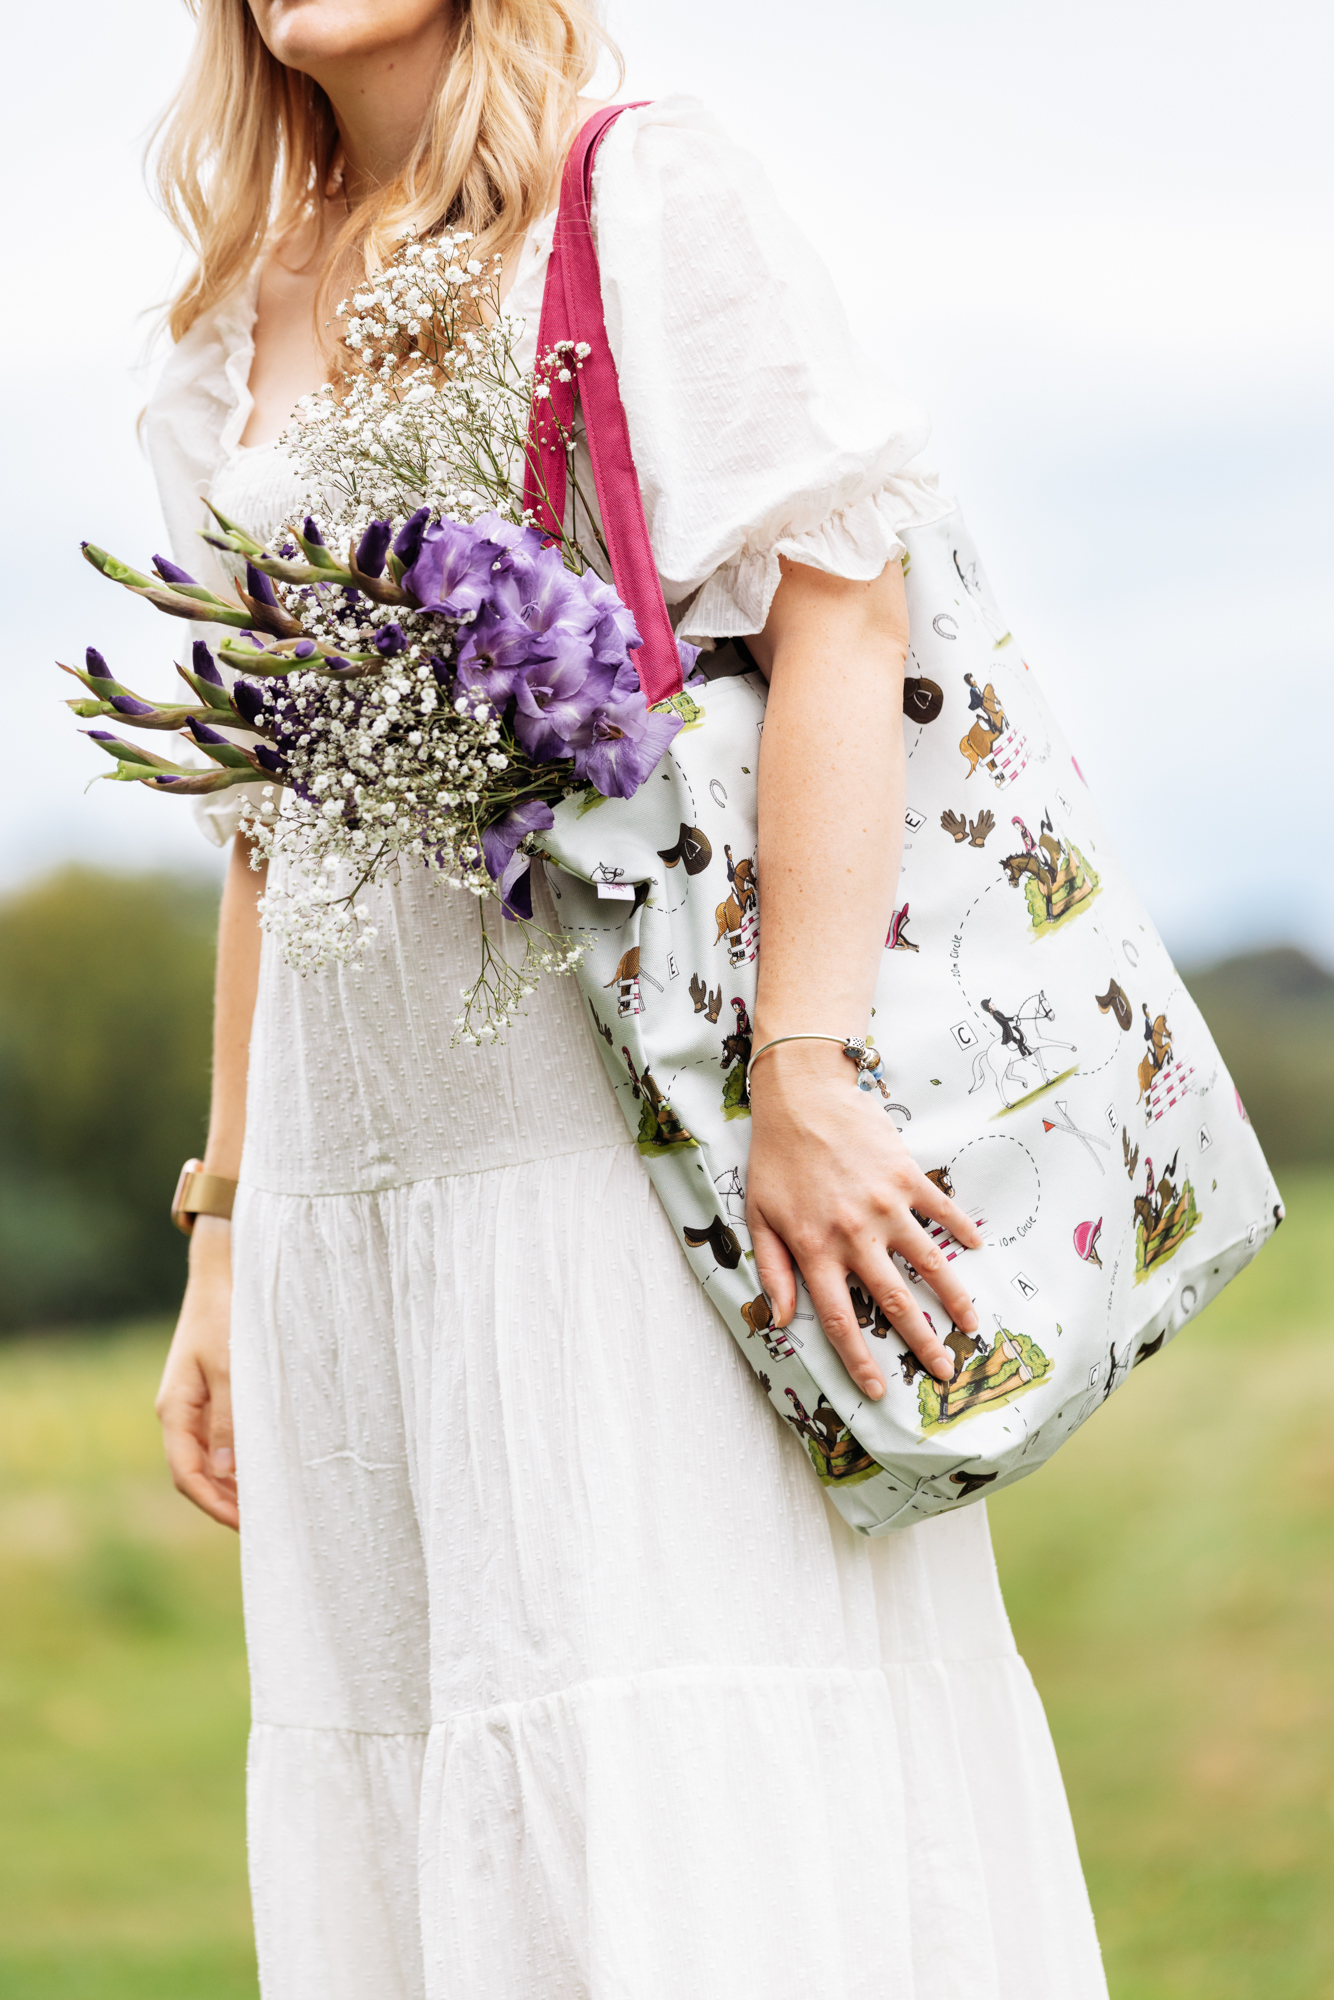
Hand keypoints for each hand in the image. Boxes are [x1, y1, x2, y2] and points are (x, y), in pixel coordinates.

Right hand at [156, 1215, 238, 1529]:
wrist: (226, 1269)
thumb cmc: (229, 1313)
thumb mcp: (233, 1367)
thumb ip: (231, 1420)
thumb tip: (226, 1473)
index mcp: (176, 1408)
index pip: (187, 1474)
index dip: (215, 1505)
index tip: (248, 1527)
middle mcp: (181, 1410)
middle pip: (196, 1472)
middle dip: (226, 1501)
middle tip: (267, 1524)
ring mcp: (197, 1401)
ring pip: (210, 1457)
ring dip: (235, 1482)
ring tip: (271, 1504)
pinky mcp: (215, 1389)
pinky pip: (222, 1435)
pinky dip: (241, 1457)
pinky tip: (267, 1465)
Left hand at [746, 1042, 983, 1400]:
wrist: (802, 1094)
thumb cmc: (775, 1157)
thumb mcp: (758, 1216)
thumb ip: (772, 1270)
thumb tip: (780, 1320)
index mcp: (815, 1249)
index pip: (839, 1319)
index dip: (859, 1361)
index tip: (879, 1392)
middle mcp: (855, 1235)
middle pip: (894, 1302)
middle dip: (923, 1343)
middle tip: (948, 1372)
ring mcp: (886, 1205)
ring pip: (929, 1262)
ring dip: (954, 1298)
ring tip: (971, 1326)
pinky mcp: (907, 1175)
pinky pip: (941, 1209)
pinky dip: (961, 1228)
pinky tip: (977, 1246)